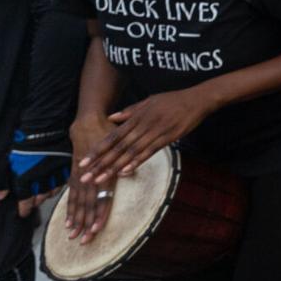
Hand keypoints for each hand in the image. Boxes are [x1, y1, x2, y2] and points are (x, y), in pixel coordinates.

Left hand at [0, 129, 72, 217]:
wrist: (43, 129)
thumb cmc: (22, 146)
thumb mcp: (7, 162)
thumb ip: (3, 181)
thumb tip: (1, 196)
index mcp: (26, 180)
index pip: (25, 201)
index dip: (24, 209)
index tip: (23, 213)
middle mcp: (42, 180)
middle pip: (40, 198)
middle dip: (35, 202)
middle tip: (32, 203)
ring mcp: (55, 174)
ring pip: (52, 192)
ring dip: (46, 195)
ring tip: (43, 195)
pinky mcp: (65, 166)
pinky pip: (63, 181)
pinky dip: (58, 186)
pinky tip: (54, 186)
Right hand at [66, 115, 117, 242]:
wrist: (89, 123)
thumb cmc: (111, 135)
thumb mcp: (122, 145)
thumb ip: (125, 161)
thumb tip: (131, 172)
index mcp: (106, 171)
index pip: (102, 197)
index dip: (99, 214)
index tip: (96, 229)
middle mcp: (92, 176)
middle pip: (88, 204)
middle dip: (85, 223)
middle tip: (83, 240)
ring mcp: (81, 176)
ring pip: (78, 201)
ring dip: (75, 219)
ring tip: (72, 234)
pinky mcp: (75, 174)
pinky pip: (71, 194)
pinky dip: (69, 208)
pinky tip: (68, 220)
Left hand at [77, 88, 215, 182]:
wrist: (197, 99)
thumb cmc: (173, 100)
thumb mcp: (149, 101)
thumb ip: (130, 110)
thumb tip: (110, 117)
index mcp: (136, 117)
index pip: (112, 136)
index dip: (97, 150)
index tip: (83, 162)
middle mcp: (143, 125)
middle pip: (118, 147)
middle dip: (100, 163)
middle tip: (85, 177)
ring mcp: (155, 132)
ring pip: (131, 152)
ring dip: (114, 167)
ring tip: (100, 180)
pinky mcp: (168, 138)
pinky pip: (149, 152)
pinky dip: (137, 162)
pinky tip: (125, 172)